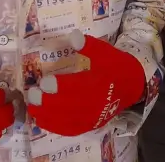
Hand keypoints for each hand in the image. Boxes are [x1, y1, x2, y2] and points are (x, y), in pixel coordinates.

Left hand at [25, 31, 144, 136]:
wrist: (133, 86)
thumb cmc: (115, 66)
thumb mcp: (105, 51)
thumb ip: (89, 45)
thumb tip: (73, 35)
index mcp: (101, 84)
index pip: (79, 87)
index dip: (61, 87)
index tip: (44, 82)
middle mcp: (97, 103)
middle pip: (70, 106)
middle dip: (49, 102)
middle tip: (32, 95)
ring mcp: (94, 117)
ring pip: (69, 120)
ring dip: (49, 116)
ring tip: (32, 108)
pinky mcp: (92, 124)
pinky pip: (73, 129)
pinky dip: (56, 127)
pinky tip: (42, 121)